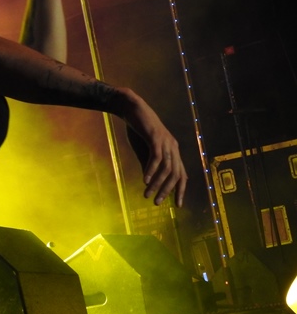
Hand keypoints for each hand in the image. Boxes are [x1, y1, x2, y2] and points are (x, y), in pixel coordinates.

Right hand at [112, 88, 187, 206]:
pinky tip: (145, 180)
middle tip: (157, 203)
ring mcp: (166, 142)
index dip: (181, 190)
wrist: (131, 108)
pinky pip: (156, 158)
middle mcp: (173, 147)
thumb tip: (150, 181)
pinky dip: (151, 170)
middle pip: (176, 174)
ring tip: (148, 194)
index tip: (177, 205)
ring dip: (157, 184)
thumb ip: (149, 163)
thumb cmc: (137, 128)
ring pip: (167, 168)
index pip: (182, 174)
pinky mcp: (155, 137)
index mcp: (173, 150)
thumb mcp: (144, 149)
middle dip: (167, 191)